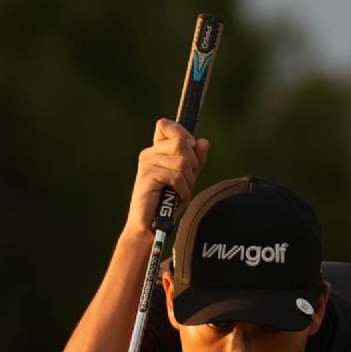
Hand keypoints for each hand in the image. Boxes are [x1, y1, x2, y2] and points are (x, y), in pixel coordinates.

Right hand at [126, 119, 208, 237]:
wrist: (150, 226)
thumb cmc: (167, 203)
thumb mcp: (186, 179)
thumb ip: (195, 160)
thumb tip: (203, 142)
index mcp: (156, 150)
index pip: (166, 125)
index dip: (183, 135)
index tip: (189, 155)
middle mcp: (149, 153)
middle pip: (181, 143)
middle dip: (193, 164)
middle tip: (188, 181)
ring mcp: (147, 163)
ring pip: (182, 161)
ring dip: (188, 181)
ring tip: (181, 192)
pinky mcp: (147, 176)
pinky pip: (176, 176)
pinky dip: (183, 190)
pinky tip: (178, 199)